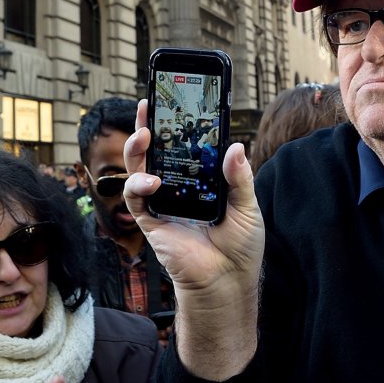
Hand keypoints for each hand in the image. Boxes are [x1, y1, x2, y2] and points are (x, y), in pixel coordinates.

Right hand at [123, 99, 263, 379]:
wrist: (227, 281)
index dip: (176, 124)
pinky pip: (135, 199)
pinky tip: (152, 181)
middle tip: (148, 106)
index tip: (172, 101)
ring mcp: (162, 204)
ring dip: (137, 150)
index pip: (184, 146)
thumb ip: (239, 177)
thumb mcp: (248, 206)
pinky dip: (138, 186)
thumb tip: (237, 146)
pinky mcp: (151, 222)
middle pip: (156, 152)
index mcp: (200, 180)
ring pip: (139, 169)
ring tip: (144, 136)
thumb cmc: (240, 247)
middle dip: (148, 127)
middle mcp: (178, 188)